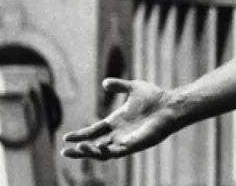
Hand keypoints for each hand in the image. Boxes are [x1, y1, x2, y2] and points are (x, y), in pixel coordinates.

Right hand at [61, 78, 179, 159]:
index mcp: (115, 122)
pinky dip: (106, 152)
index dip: (80, 135)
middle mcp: (119, 134)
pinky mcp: (135, 145)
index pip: (93, 132)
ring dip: (90, 152)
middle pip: (94, 146)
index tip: (65, 138)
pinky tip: (97, 148)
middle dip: (79, 150)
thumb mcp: (133, 88)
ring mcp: (126, 140)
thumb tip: (105, 82)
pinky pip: (118, 153)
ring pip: (103, 153)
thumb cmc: (155, 97)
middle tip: (65, 152)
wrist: (170, 104)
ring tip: (78, 148)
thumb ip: (119, 86)